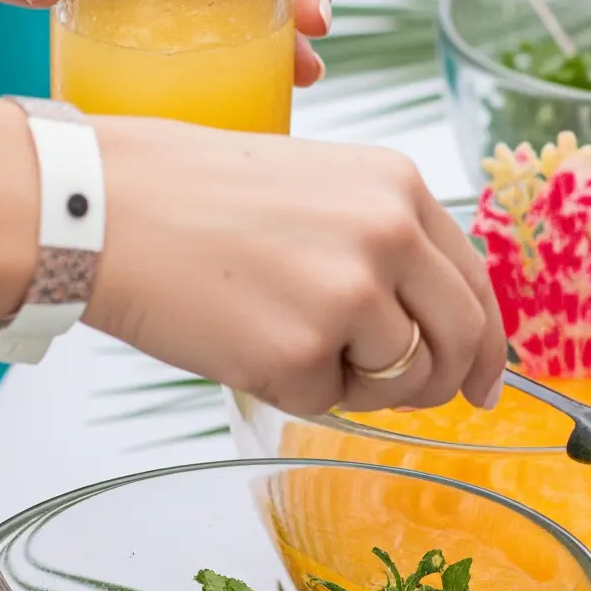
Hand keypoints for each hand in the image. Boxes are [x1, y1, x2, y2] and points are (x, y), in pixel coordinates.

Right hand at [89, 121, 506, 417]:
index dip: (488, 343)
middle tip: (413, 398)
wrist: (102, 205)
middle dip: (445, 383)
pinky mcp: (301, 352)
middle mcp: (389, 235)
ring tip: (285, 334)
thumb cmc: (192, 195)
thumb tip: (436, 323)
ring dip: (355, 383)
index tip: (486, 381)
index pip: (475, 281)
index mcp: (397, 187)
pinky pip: (326, 403)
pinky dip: (291, 389)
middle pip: (461, 339)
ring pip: (399, 380)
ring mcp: (349, 295)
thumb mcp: (317, 187)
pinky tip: (244, 338)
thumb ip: (382, 242)